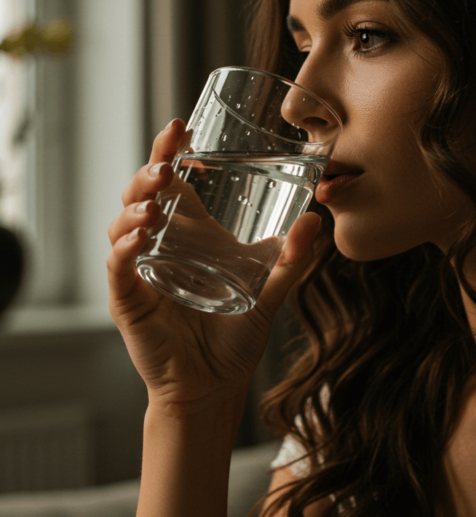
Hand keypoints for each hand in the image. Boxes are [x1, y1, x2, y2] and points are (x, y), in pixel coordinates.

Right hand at [107, 119, 320, 417]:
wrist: (214, 387)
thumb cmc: (233, 340)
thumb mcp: (269, 291)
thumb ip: (292, 259)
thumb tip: (316, 221)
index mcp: (185, 236)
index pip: (168, 184)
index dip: (167, 153)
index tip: (180, 128)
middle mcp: (157, 247)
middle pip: (139, 196)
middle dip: (148, 172)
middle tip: (167, 160)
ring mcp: (138, 272)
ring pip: (121, 226)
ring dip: (135, 208)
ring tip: (155, 203)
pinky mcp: (127, 300)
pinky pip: (118, 267)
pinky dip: (124, 249)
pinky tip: (141, 238)